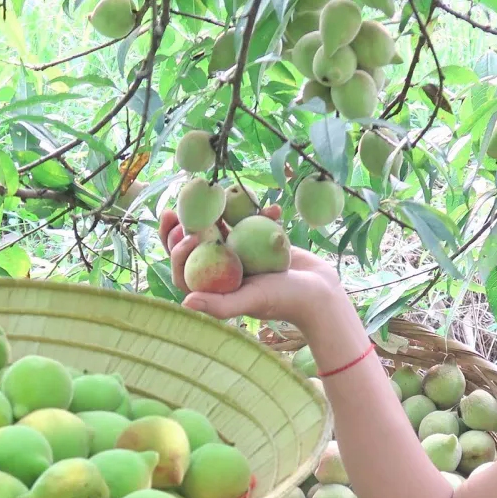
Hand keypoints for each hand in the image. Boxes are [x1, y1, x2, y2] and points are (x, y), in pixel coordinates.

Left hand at [158, 208, 345, 329]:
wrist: (320, 293)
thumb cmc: (285, 300)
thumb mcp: (252, 299)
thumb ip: (220, 305)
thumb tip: (185, 303)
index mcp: (215, 288)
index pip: (185, 269)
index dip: (176, 249)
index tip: (186, 231)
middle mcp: (223, 271)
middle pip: (197, 244)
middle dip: (188, 223)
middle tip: (183, 204)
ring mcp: (241, 254)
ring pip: (221, 228)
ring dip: (218, 210)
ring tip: (219, 193)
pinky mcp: (258, 243)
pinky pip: (250, 222)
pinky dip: (259, 213)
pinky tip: (273, 209)